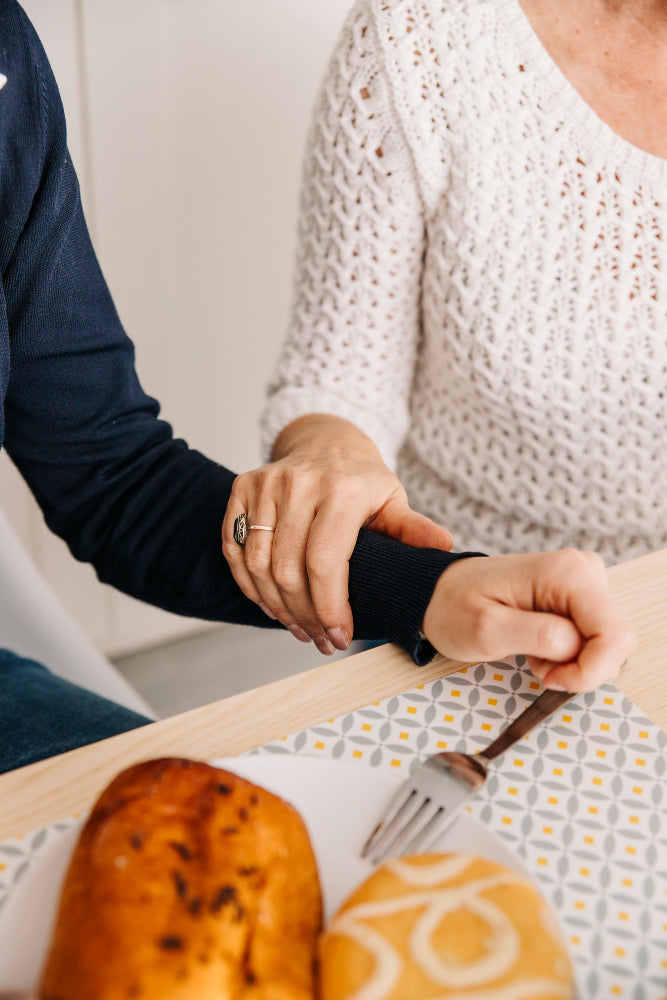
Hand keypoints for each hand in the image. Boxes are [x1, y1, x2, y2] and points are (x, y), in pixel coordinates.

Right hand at [222, 415, 452, 654]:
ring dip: (276, 606)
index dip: (328, 607)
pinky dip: (249, 584)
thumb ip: (412, 528)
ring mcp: (267, 484)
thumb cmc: (362, 480)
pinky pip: (234, 548)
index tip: (339, 636)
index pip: (325, 561)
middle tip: (320, 639)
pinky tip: (271, 604)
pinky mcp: (243, 488)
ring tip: (298, 627)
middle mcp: (300, 483)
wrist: (326, 441)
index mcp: (343, 489)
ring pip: (258, 563)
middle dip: (304, 615)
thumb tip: (445, 548)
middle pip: (289, 569)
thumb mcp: (392, 499)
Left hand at [422, 550, 635, 691]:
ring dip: (574, 661)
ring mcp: (584, 581)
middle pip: (617, 641)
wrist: (438, 592)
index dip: (589, 670)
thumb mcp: (487, 630)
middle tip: (536, 665)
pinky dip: (570, 654)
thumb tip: (576, 645)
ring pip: (608, 642)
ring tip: (531, 652)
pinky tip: (539, 645)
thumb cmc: (454, 608)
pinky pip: (594, 638)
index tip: (550, 679)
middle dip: (581, 668)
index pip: (614, 635)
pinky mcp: (579, 596)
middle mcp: (583, 569)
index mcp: (566, 573)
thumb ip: (538, 637)